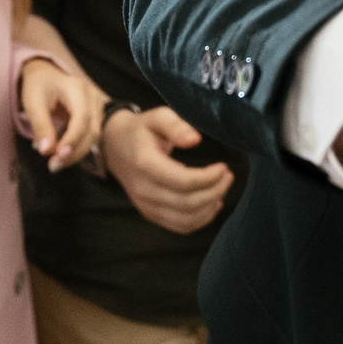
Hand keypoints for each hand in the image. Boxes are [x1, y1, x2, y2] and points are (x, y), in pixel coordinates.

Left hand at [19, 52, 106, 170]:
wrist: (45, 76)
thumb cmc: (38, 87)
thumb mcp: (33, 103)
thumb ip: (41, 126)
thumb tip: (46, 152)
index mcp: (76, 88)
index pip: (82, 118)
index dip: (72, 140)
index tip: (58, 157)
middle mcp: (92, 96)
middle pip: (92, 129)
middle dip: (75, 152)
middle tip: (54, 166)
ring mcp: (97, 105)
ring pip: (94, 135)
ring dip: (76, 152)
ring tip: (55, 162)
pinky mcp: (95, 114)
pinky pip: (90, 135)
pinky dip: (76, 146)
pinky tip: (60, 150)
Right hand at [105, 107, 234, 233]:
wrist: (113, 146)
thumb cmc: (139, 130)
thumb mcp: (156, 117)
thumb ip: (176, 125)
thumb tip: (195, 140)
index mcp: (145, 164)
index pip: (183, 181)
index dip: (208, 177)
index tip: (223, 167)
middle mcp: (144, 189)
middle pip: (187, 203)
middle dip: (215, 191)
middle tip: (228, 176)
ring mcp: (145, 205)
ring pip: (185, 220)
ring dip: (210, 207)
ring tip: (222, 189)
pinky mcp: (150, 213)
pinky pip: (179, 226)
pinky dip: (200, 220)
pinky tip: (212, 204)